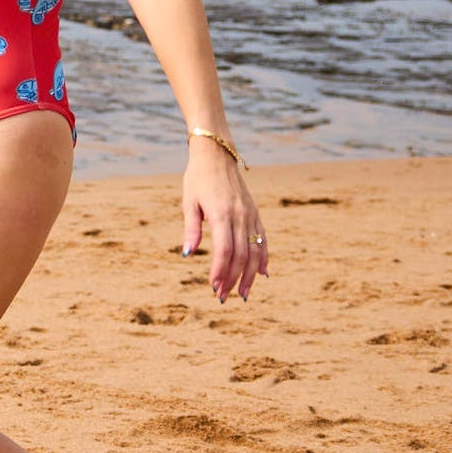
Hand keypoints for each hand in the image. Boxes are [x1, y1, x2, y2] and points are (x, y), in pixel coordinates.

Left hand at [180, 141, 267, 300]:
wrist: (217, 155)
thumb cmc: (197, 179)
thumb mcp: (189, 202)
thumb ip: (191, 229)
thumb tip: (187, 254)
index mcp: (222, 214)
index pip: (224, 250)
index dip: (221, 270)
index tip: (213, 287)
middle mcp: (240, 216)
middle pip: (241, 255)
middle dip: (233, 279)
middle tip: (223, 297)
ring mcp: (251, 215)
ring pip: (255, 251)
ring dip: (249, 275)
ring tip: (242, 294)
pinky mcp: (256, 214)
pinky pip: (263, 240)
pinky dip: (263, 259)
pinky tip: (261, 274)